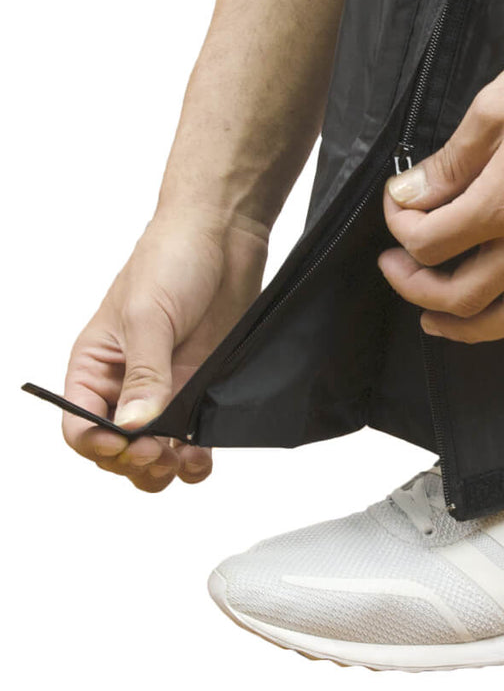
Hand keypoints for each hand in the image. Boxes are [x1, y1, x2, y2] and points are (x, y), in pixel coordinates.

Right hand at [62, 204, 267, 490]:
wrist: (223, 234)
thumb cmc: (172, 258)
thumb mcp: (148, 315)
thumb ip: (144, 373)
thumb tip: (133, 426)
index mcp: (96, 365)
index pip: (80, 426)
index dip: (97, 446)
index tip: (124, 447)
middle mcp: (127, 383)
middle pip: (116, 449)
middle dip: (133, 462)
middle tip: (159, 455)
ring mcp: (167, 388)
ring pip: (155, 452)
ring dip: (165, 468)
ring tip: (183, 461)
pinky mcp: (202, 385)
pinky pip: (193, 435)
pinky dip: (196, 454)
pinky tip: (203, 454)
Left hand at [377, 23, 503, 350]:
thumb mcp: (492, 110)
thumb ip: (449, 164)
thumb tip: (409, 193)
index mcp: (503, 201)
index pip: (430, 241)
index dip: (400, 226)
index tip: (399, 204)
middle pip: (464, 295)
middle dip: (417, 289)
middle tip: (398, 270)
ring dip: (471, 329)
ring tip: (440, 322)